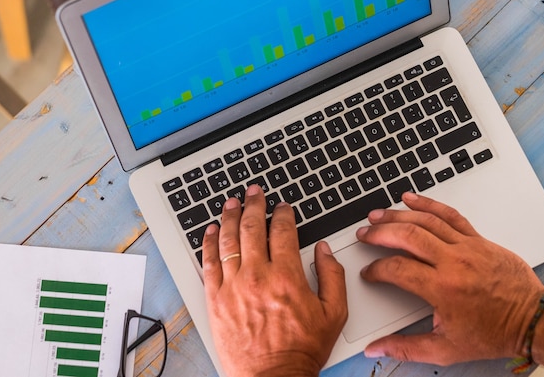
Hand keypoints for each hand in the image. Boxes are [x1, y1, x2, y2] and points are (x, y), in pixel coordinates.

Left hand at [203, 185, 347, 376]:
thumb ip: (333, 276)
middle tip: (254, 193)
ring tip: (231, 203)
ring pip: (228, 240)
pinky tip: (211, 230)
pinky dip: (209, 243)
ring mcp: (233, 286)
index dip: (282, 214)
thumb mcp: (334, 313)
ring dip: (229, 216)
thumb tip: (324, 250)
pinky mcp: (216, 299)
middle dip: (254, 205)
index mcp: (287, 277)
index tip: (282, 208)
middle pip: (252, 228)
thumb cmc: (301, 349)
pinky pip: (209, 263)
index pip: (282, 232)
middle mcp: (258, 276)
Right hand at [357, 192, 543, 364]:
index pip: (396, 268)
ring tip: (377, 215)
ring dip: (397, 215)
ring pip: (425, 221)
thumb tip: (376, 349)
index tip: (369, 272)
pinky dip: (428, 204)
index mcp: (442, 289)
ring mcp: (467, 247)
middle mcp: (453, 263)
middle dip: (379, 234)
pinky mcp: (478, 239)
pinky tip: (411, 198)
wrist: (532, 320)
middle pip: (407, 236)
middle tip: (363, 234)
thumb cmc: (493, 333)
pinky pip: (450, 215)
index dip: (376, 269)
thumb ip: (405, 348)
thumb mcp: (445, 349)